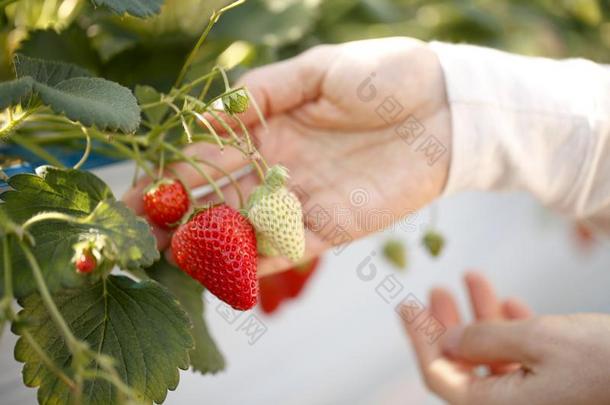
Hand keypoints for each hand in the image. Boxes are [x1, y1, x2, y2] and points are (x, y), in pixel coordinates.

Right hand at [123, 37, 450, 274]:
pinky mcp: (337, 225)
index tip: (136, 194)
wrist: (445, 106)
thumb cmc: (383, 76)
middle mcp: (281, 168)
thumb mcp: (317, 70)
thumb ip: (263, 92)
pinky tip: (228, 267)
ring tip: (171, 256)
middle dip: (179, 216)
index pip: (210, 155)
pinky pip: (291, 246)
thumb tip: (205, 115)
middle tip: (139, 235)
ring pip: (248, 227)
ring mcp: (307, 199)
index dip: (172, 173)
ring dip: (211, 242)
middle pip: (220, 197)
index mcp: (271, 128)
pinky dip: (260, 259)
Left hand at [403, 272, 609, 404]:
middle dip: (447, 322)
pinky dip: (513, 329)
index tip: (406, 304)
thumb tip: (446, 340)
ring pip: (493, 356)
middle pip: (462, 364)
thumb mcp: (537, 340)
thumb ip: (483, 340)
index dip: (419, 338)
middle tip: (435, 289)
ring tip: (472, 278)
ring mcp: (537, 399)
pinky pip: (523, 358)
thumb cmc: (607, 361)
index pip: (439, 375)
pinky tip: (511, 302)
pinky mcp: (559, 387)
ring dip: (482, 317)